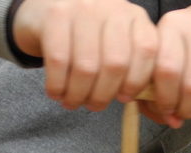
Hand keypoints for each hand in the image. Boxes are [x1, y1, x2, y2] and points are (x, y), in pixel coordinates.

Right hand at [12, 0, 157, 109]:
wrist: (43, 10)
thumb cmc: (83, 36)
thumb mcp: (113, 41)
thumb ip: (129, 64)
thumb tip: (135, 101)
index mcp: (134, 16)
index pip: (146, 51)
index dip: (136, 82)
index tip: (124, 99)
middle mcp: (111, 7)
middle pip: (116, 63)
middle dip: (104, 95)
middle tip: (93, 106)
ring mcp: (82, 8)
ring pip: (87, 66)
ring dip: (78, 94)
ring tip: (72, 102)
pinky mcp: (55, 15)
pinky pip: (60, 61)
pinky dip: (58, 85)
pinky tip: (56, 92)